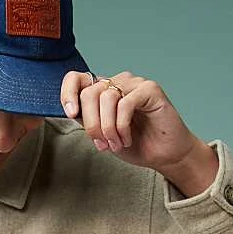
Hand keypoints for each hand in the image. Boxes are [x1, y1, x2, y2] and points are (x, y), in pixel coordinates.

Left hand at [60, 69, 201, 175]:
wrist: (164, 155)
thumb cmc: (135, 145)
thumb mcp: (102, 136)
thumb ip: (88, 121)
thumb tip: (71, 111)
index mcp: (103, 92)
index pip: (78, 78)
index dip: (68, 92)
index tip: (71, 113)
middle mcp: (117, 83)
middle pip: (90, 93)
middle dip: (91, 124)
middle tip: (101, 144)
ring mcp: (134, 84)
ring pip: (107, 98)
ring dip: (108, 128)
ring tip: (116, 144)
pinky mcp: (150, 89)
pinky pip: (125, 103)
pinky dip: (122, 126)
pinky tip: (127, 139)